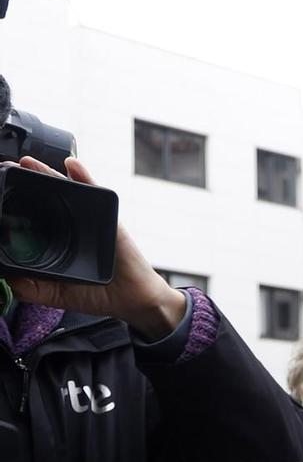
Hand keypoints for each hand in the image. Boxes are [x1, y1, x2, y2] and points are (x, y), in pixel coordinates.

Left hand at [8, 157, 186, 337]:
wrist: (131, 300)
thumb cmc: (98, 295)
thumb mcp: (55, 294)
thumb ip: (29, 287)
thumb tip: (2, 274)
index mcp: (56, 240)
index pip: (32, 217)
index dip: (15, 204)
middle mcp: (71, 226)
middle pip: (46, 197)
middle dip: (26, 180)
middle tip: (7, 168)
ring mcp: (91, 219)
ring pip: (66, 190)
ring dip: (47, 172)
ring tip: (27, 162)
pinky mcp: (108, 217)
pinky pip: (95, 192)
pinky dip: (84, 175)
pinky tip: (71, 164)